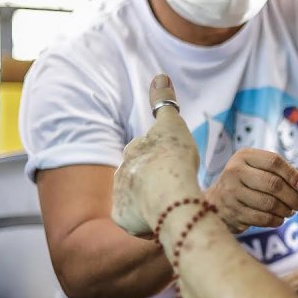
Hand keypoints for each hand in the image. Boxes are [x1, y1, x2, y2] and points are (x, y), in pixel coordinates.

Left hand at [112, 75, 201, 236]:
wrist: (168, 196)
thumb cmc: (174, 159)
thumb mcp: (173, 125)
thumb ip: (165, 101)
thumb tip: (160, 74)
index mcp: (133, 150)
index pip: (145, 152)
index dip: (162, 157)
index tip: (175, 164)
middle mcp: (121, 173)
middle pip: (140, 177)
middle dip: (153, 181)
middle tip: (176, 187)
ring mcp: (121, 197)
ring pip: (138, 200)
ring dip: (150, 203)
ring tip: (171, 207)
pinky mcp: (123, 221)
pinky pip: (137, 223)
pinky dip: (149, 223)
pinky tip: (164, 220)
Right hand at [205, 148, 297, 232]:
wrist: (216, 202)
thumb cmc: (246, 184)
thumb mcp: (260, 171)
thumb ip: (285, 176)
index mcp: (244, 156)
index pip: (274, 161)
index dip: (293, 175)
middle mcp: (235, 171)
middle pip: (273, 184)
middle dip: (292, 196)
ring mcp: (231, 192)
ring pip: (269, 203)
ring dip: (285, 210)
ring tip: (290, 211)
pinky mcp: (233, 212)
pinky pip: (262, 218)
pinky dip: (276, 220)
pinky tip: (279, 219)